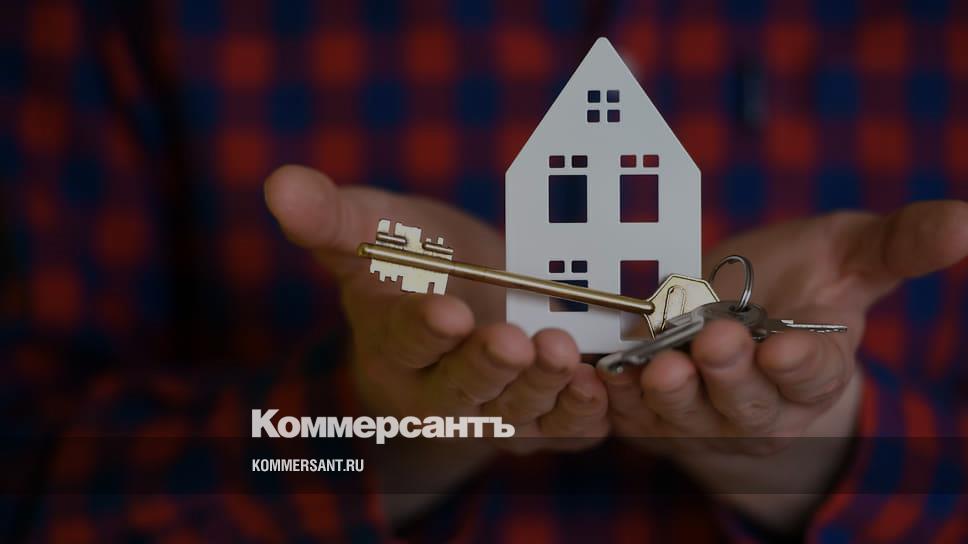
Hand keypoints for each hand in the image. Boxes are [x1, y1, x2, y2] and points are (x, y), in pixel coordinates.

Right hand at [264, 165, 607, 452]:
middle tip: (510, 341)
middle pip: (458, 388)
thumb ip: (334, 217)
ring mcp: (490, 410)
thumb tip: (280, 184)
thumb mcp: (376, 231)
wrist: (465, 295)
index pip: (401, 339)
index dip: (421, 329)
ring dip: (538, 388)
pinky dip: (580, 414)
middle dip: (484, 366)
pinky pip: (558, 429)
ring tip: (559, 353)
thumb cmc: (413, 260)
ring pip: (511, 413)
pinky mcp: (537, 418)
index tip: (443, 310)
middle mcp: (436, 389)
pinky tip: (600, 387)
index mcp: (390, 343)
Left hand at [601, 201, 967, 528]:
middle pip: (747, 403)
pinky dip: (613, 396)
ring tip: (661, 362)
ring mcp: (699, 414)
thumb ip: (898, 244)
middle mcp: (758, 404)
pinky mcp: (648, 413)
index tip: (786, 347)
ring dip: (670, 391)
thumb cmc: (801, 283)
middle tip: (719, 341)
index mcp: (813, 372)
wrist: (733, 318)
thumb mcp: (849, 255)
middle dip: (732, 374)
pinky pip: (628, 412)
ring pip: (684, 412)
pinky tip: (600, 372)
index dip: (801, 364)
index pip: (813, 375)